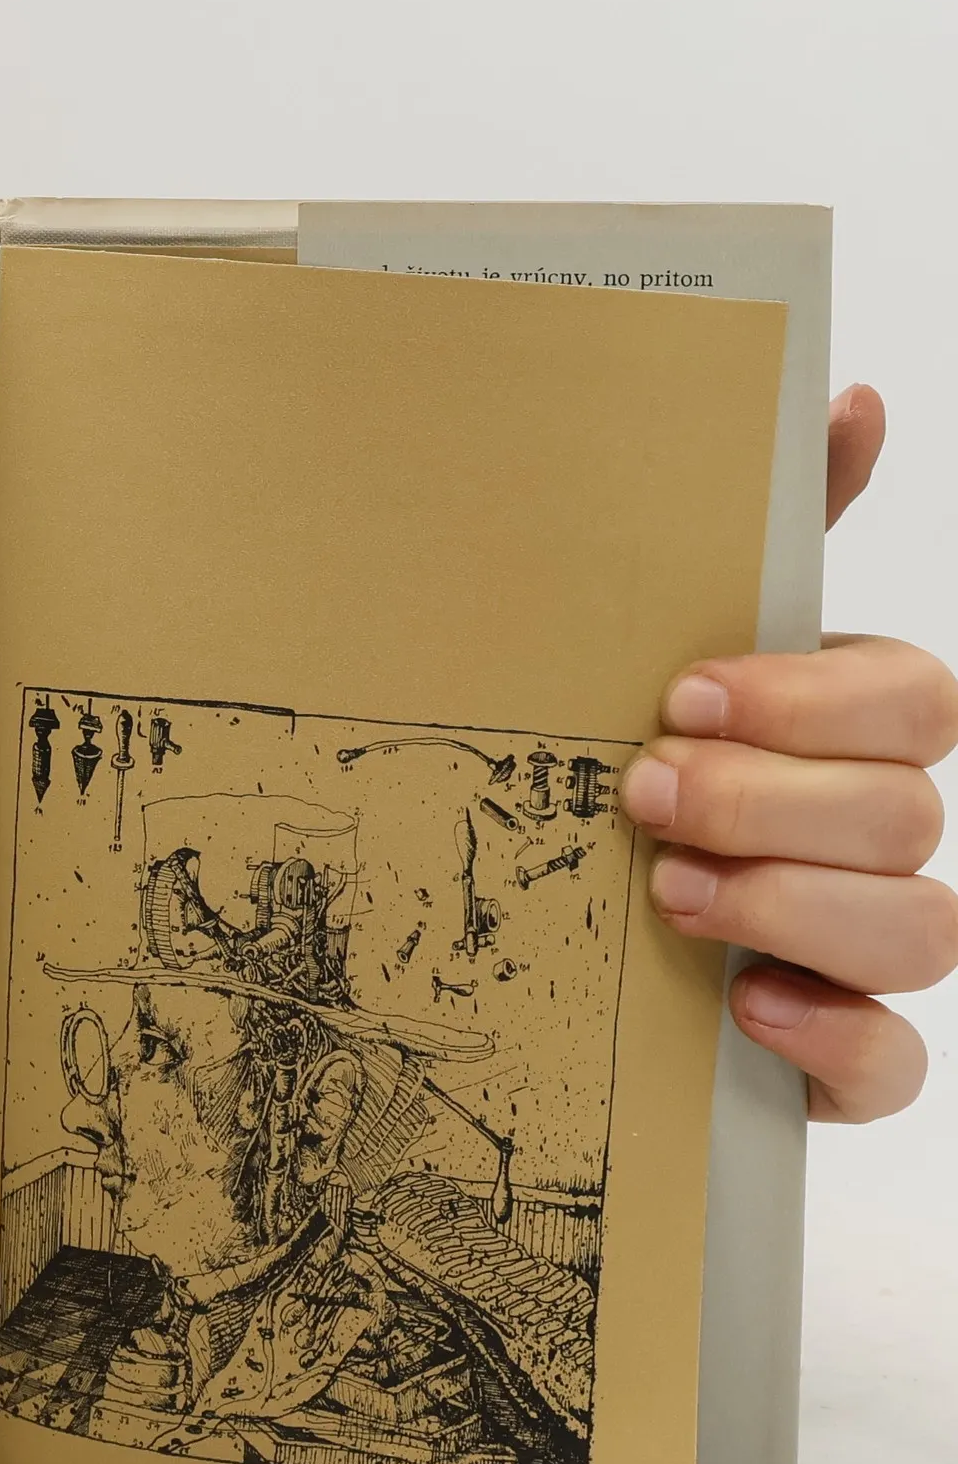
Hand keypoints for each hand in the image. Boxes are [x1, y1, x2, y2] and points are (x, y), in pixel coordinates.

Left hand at [621, 385, 957, 1121]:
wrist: (544, 927)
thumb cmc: (628, 771)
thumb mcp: (664, 649)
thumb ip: (762, 537)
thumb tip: (851, 398)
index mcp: (850, 733)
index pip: (914, 698)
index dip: (810, 700)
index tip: (679, 697)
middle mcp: (877, 837)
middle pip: (908, 810)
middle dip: (768, 801)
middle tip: (641, 794)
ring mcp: (867, 951)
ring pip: (922, 929)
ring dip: (789, 905)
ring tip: (668, 893)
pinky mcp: (841, 1055)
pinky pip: (895, 1064)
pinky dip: (832, 1037)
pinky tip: (743, 1004)